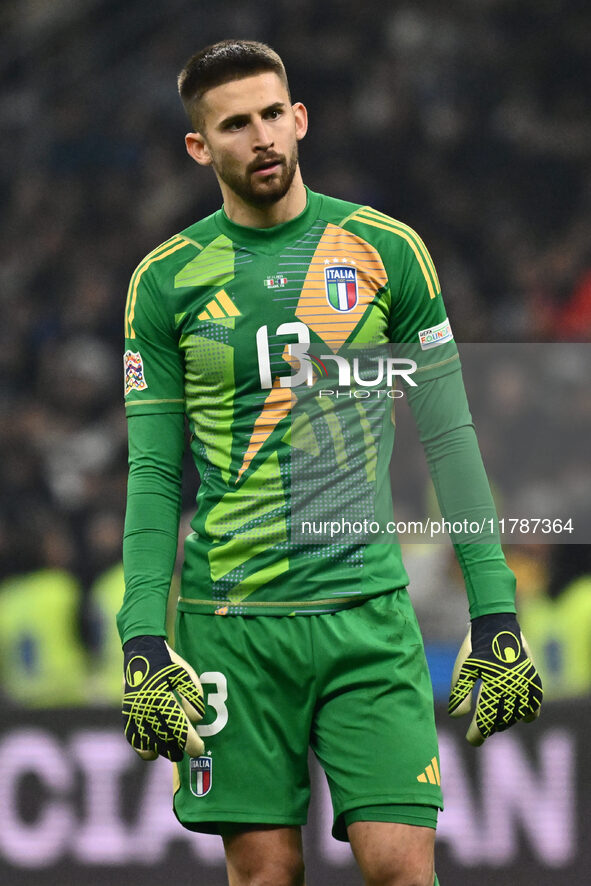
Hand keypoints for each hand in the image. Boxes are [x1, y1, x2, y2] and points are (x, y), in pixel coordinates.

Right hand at [122, 635, 205, 760]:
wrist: (141, 651)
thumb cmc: (167, 663)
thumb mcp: (185, 674)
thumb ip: (192, 696)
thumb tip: (196, 719)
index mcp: (161, 697)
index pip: (178, 727)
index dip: (190, 742)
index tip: (199, 748)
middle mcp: (145, 708)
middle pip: (163, 739)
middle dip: (179, 748)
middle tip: (191, 750)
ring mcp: (133, 712)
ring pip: (147, 742)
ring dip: (163, 750)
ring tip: (175, 750)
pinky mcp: (126, 713)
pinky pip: (132, 737)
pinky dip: (142, 748)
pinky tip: (153, 752)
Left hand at [448, 613, 542, 745]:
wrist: (497, 625)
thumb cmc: (476, 648)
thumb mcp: (464, 668)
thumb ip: (460, 693)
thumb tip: (457, 717)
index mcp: (493, 685)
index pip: (487, 720)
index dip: (478, 734)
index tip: (471, 740)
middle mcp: (513, 687)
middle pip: (502, 721)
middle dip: (490, 728)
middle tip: (480, 729)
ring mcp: (526, 684)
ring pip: (518, 716)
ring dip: (506, 721)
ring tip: (495, 720)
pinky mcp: (534, 680)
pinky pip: (535, 705)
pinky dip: (528, 713)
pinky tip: (518, 715)